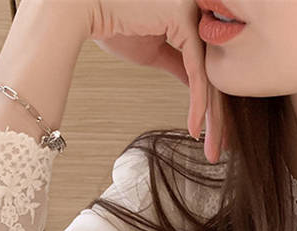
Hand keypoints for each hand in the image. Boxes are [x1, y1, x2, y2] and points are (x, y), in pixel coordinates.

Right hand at [86, 0, 226, 162]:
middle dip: (217, 117)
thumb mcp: (154, 52)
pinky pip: (196, 71)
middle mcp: (197, 9)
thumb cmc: (111, 24)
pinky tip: (194, 129)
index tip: (212, 135)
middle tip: (217, 150)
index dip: (211, 104)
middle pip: (215, 73)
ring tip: (210, 149)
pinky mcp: (183, 17)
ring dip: (211, 118)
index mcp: (192, 16)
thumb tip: (196, 85)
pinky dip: (197, 103)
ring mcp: (193, 11)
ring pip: (210, 75)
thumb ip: (179, 64)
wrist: (79, 8)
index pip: (208, 68)